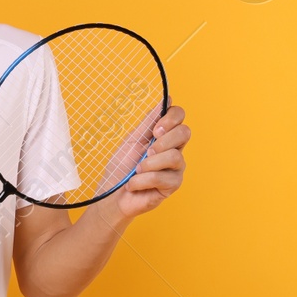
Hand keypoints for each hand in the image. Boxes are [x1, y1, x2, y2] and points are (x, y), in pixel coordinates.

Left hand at [115, 104, 189, 218]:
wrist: (111, 196)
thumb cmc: (120, 168)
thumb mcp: (132, 141)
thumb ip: (148, 122)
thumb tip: (166, 100)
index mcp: (164, 136)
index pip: (179, 116)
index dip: (171, 117)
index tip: (155, 129)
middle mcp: (174, 149)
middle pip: (185, 132)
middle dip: (163, 140)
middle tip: (147, 150)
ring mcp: (175, 168)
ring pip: (174, 156)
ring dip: (148, 164)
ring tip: (136, 170)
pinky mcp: (173, 185)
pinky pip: (163, 177)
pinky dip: (142, 180)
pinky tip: (133, 184)